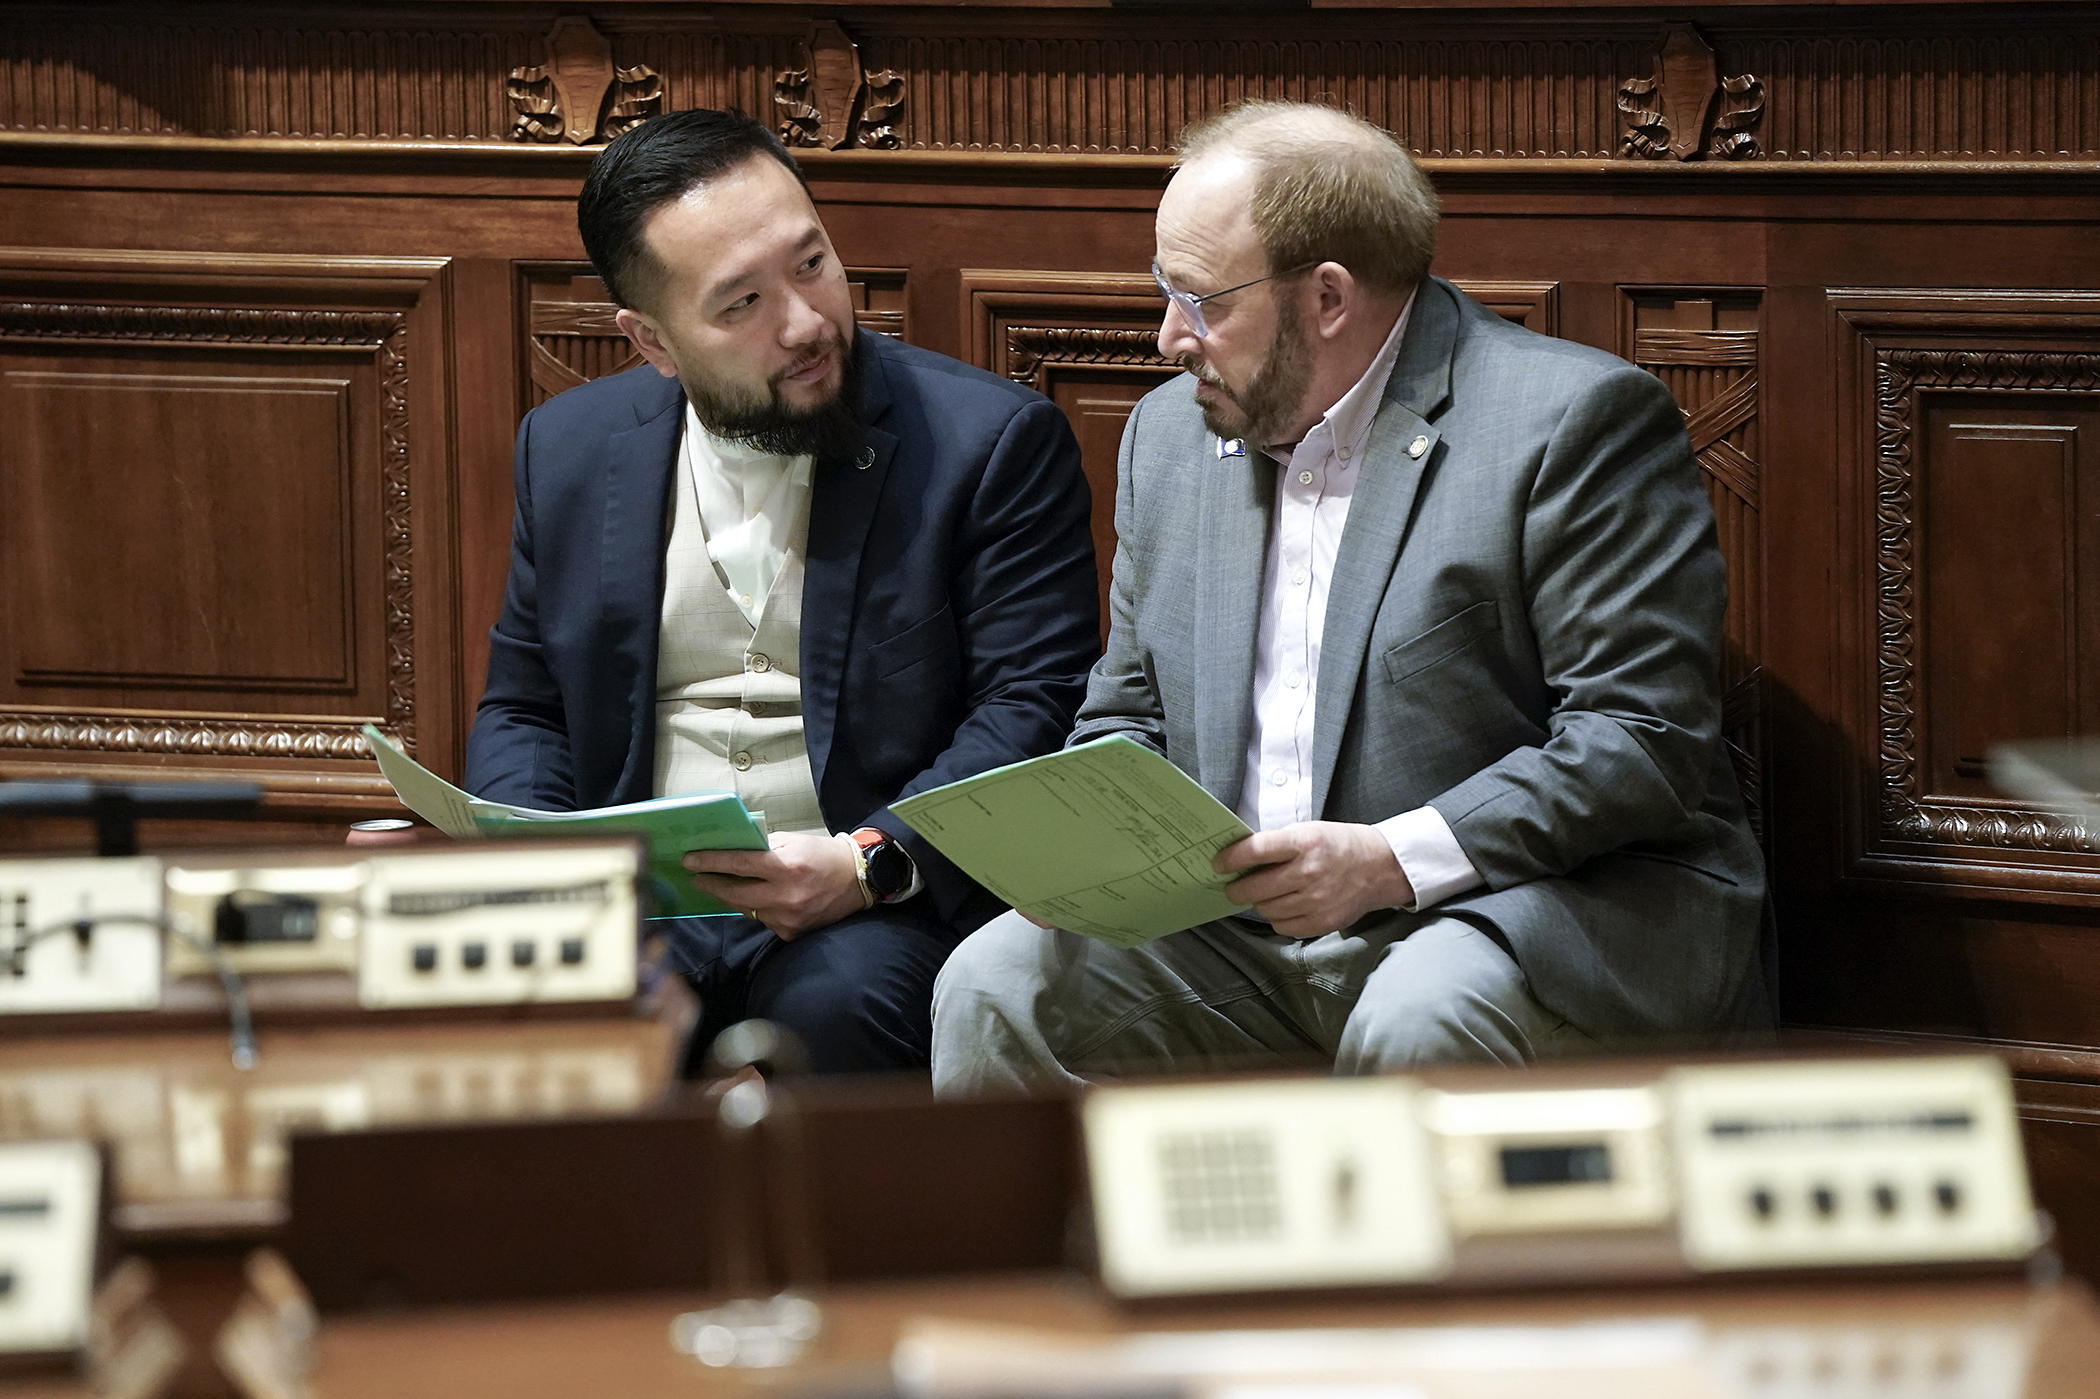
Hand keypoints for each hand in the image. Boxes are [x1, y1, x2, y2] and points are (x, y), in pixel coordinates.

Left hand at [684, 831, 868, 940]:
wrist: (857, 880)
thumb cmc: (823, 855)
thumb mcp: (793, 841)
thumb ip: (763, 847)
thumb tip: (731, 851)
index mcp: (787, 867)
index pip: (738, 864)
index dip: (711, 862)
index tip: (690, 861)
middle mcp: (786, 895)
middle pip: (734, 894)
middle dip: (712, 885)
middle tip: (697, 878)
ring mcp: (788, 918)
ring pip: (747, 909)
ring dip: (735, 898)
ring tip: (727, 886)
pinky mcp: (791, 933)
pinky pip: (764, 921)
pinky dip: (759, 909)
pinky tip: (762, 900)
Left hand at [1214, 821, 1415, 939]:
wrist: (1380, 867)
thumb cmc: (1338, 845)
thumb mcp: (1308, 832)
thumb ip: (1276, 845)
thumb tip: (1238, 859)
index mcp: (1305, 842)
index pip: (1256, 850)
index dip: (1231, 858)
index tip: (1218, 863)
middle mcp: (1310, 872)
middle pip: (1255, 888)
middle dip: (1236, 888)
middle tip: (1232, 886)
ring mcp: (1317, 900)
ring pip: (1266, 910)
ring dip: (1258, 903)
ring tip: (1262, 894)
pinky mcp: (1323, 922)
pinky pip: (1282, 927)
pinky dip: (1277, 918)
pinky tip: (1283, 906)